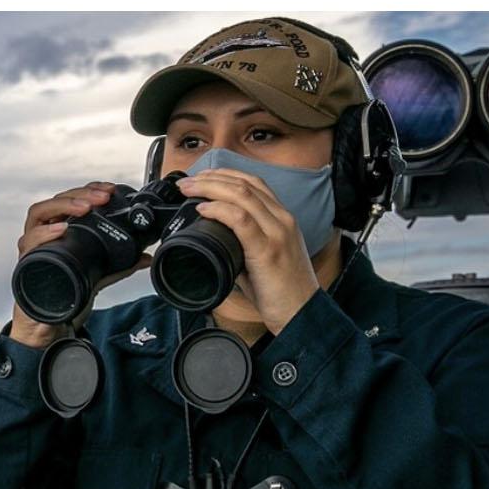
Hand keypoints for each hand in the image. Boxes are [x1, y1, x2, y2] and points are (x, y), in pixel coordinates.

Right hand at [10, 182, 153, 348]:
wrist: (47, 326)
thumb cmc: (65, 297)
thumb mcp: (97, 277)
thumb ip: (119, 266)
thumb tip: (145, 257)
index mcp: (58, 231)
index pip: (70, 200)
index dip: (88, 190)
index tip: (108, 190)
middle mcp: (42, 235)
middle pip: (55, 201)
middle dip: (79, 195)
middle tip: (102, 198)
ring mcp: (32, 247)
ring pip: (37, 214)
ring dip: (62, 206)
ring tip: (84, 208)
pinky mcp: (26, 263)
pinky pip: (29, 243)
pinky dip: (43, 234)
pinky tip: (60, 230)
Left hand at [175, 169, 320, 334]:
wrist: (302, 313)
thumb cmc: (283, 291)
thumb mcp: (263, 259)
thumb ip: (243, 244)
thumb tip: (215, 240)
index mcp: (282, 219)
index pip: (254, 183)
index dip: (226, 175)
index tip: (203, 177)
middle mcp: (282, 219)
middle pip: (245, 184)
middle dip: (212, 178)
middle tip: (187, 181)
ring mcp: (277, 232)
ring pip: (242, 195)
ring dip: (211, 188)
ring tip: (189, 190)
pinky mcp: (268, 249)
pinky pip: (240, 219)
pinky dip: (219, 210)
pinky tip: (203, 209)